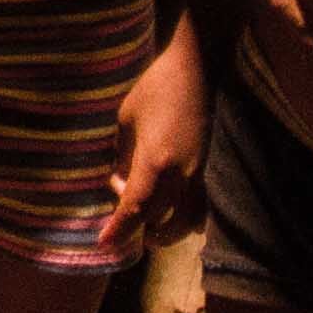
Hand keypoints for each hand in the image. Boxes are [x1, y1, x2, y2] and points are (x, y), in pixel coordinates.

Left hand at [110, 39, 207, 242]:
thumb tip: (120, 182)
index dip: (120, 228)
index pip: (135, 207)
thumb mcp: (127, 120)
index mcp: (156, 162)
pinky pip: (202, 204)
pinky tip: (186, 223)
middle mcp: (181, 173)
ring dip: (168, 231)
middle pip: (159, 218)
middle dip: (138, 229)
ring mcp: (199, 171)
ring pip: (186, 219)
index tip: (104, 243)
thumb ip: (124, 156)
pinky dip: (191, 219)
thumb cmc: (156, 87)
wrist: (197, 68)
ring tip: (151, 234)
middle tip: (121, 232)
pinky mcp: (208, 165)